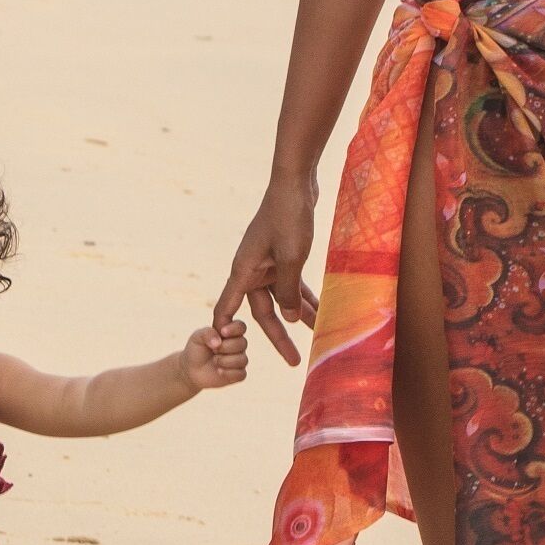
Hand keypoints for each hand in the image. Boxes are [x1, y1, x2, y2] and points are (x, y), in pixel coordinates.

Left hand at [181, 318, 249, 390]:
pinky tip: (219, 371)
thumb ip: (207, 333)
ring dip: (226, 361)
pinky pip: (241, 373)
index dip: (235, 328)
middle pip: (243, 343)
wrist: (192, 371)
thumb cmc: (196, 351)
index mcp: (229, 333)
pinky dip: (228, 373)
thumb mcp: (197, 338)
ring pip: (243, 359)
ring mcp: (239, 359)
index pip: (241, 326)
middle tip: (214, 350)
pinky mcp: (238, 374)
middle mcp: (237, 345)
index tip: (222, 332)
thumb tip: (218, 342)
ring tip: (215, 361)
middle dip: (226, 347)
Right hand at [215, 179, 319, 366]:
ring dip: (297, 316)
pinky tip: (318, 310)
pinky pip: (291, 285)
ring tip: (315, 338)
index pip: (227, 308)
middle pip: (263, 311)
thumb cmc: (288, 217)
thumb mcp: (291, 259)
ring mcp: (267, 263)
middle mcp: (251, 270)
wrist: (294, 184)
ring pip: (281, 299)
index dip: (225, 330)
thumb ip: (288, 291)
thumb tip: (289, 318)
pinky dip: (303, 297)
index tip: (227, 352)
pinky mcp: (282, 256)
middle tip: (294, 360)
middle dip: (280, 336)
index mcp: (244, 271)